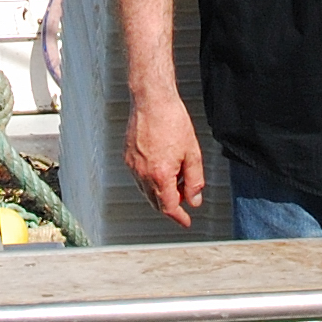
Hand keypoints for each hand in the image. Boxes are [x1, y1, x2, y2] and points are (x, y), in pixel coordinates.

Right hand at [126, 81, 205, 227]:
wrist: (152, 100)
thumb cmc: (172, 121)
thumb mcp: (192, 153)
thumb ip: (194, 180)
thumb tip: (194, 200)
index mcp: (160, 175)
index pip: (169, 207)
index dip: (179, 217)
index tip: (186, 221)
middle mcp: (142, 174)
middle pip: (156, 202)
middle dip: (171, 204)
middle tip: (186, 196)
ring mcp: (132, 166)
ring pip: (146, 191)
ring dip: (161, 192)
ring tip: (177, 176)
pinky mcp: (127, 157)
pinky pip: (139, 178)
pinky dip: (151, 180)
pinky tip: (163, 167)